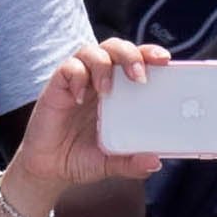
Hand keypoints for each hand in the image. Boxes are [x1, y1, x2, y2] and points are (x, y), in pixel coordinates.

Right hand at [15, 43, 171, 192]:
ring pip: (92, 51)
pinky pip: (68, 68)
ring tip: (106, 90)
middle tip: (139, 76)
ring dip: (103, 65)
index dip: (150, 55)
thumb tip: (154, 161)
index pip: (138, 62)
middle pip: (116, 49)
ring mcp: (79, 82)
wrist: (52, 168)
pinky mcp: (58, 86)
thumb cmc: (84, 158)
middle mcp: (100, 82)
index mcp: (121, 94)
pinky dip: (76, 77)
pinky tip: (80, 98)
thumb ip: (132, 164)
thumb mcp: (113, 164)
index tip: (165, 60)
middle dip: (130, 55)